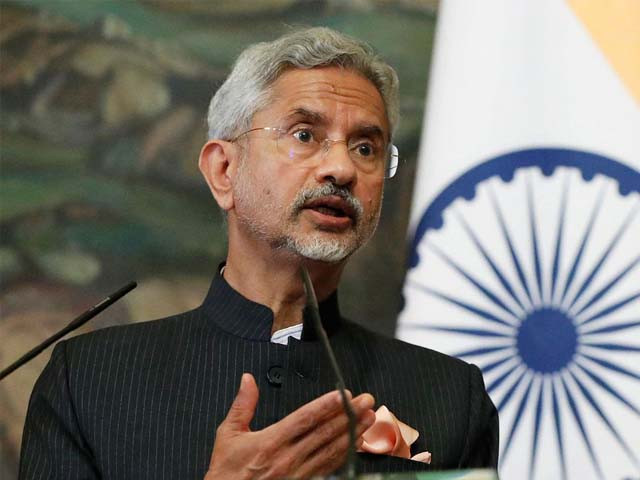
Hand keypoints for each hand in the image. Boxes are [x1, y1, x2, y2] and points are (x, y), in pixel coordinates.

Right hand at [204, 373, 375, 479]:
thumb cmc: (227, 473)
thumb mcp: (228, 435)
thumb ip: (243, 405)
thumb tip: (248, 380)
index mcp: (270, 442)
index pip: (305, 419)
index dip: (326, 405)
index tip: (343, 394)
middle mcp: (287, 458)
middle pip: (325, 432)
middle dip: (348, 414)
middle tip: (367, 401)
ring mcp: (297, 474)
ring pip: (331, 450)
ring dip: (352, 432)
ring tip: (369, 418)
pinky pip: (328, 468)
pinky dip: (344, 454)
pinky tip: (356, 444)